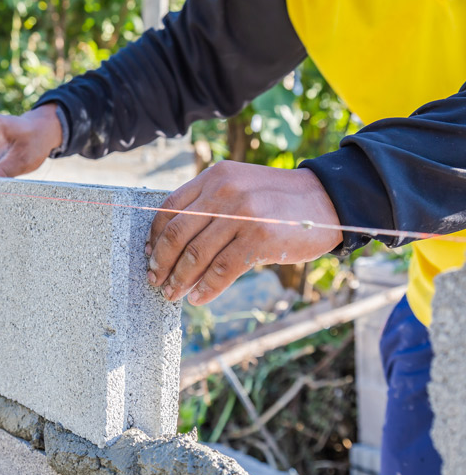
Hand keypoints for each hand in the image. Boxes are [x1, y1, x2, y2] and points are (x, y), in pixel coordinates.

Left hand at [146, 161, 341, 305]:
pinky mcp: (259, 237)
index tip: (148, 255)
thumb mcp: (239, 187)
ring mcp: (241, 213)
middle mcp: (224, 191)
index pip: (169, 207)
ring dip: (180, 279)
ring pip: (196, 254)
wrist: (326, 200)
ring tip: (174, 293)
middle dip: (161, 262)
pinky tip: (199, 297)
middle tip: (155, 280)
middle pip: (177, 232)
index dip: (154, 235)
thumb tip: (174, 245)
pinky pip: (222, 269)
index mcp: (214, 177)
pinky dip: (206, 287)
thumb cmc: (278, 200)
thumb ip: (209, 204)